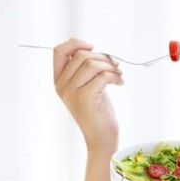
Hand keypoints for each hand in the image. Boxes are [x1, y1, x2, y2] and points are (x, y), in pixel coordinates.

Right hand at [53, 38, 123, 153]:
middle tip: (116, 65)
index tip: (93, 46)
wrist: (101, 137)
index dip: (76, 43)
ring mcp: (71, 92)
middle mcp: (61, 85)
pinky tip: (120, 82)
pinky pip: (102, 76)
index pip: (59, 51)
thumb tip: (91, 47)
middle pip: (80, 55)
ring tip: (119, 74)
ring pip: (92, 64)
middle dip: (103, 57)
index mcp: (58, 80)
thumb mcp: (87, 86)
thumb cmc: (97, 110)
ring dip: (111, 66)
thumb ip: (84, 69)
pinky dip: (115, 76)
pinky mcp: (85, 98)